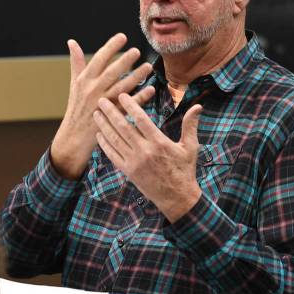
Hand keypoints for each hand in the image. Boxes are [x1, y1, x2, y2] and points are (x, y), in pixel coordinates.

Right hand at [49, 34, 154, 178]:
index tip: (122, 37)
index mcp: (84, 80)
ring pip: (121, 88)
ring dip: (135, 77)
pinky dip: (139, 98)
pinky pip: (128, 105)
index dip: (111, 47)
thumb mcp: (74, 83)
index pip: (98, 59)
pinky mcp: (111, 117)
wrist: (73, 136)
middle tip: (137, 51)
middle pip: (111, 73)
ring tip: (148, 67)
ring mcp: (102, 104)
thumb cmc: (76, 106)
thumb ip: (76, 62)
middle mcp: (92, 90)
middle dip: (124, 61)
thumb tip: (71, 42)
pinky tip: (150, 89)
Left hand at [92, 92, 202, 221]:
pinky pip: (112, 155)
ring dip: (104, 126)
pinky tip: (98, 134)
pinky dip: (104, 144)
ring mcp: (134, 162)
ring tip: (96, 114)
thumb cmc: (184, 170)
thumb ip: (190, 126)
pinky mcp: (128, 171)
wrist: (177, 198)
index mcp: (159, 143)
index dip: (131, 106)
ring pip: (115, 140)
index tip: (122, 95)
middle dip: (111, 112)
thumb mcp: (190, 147)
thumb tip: (198, 106)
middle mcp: (144, 151)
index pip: (142, 120)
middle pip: (123, 128)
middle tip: (101, 100)